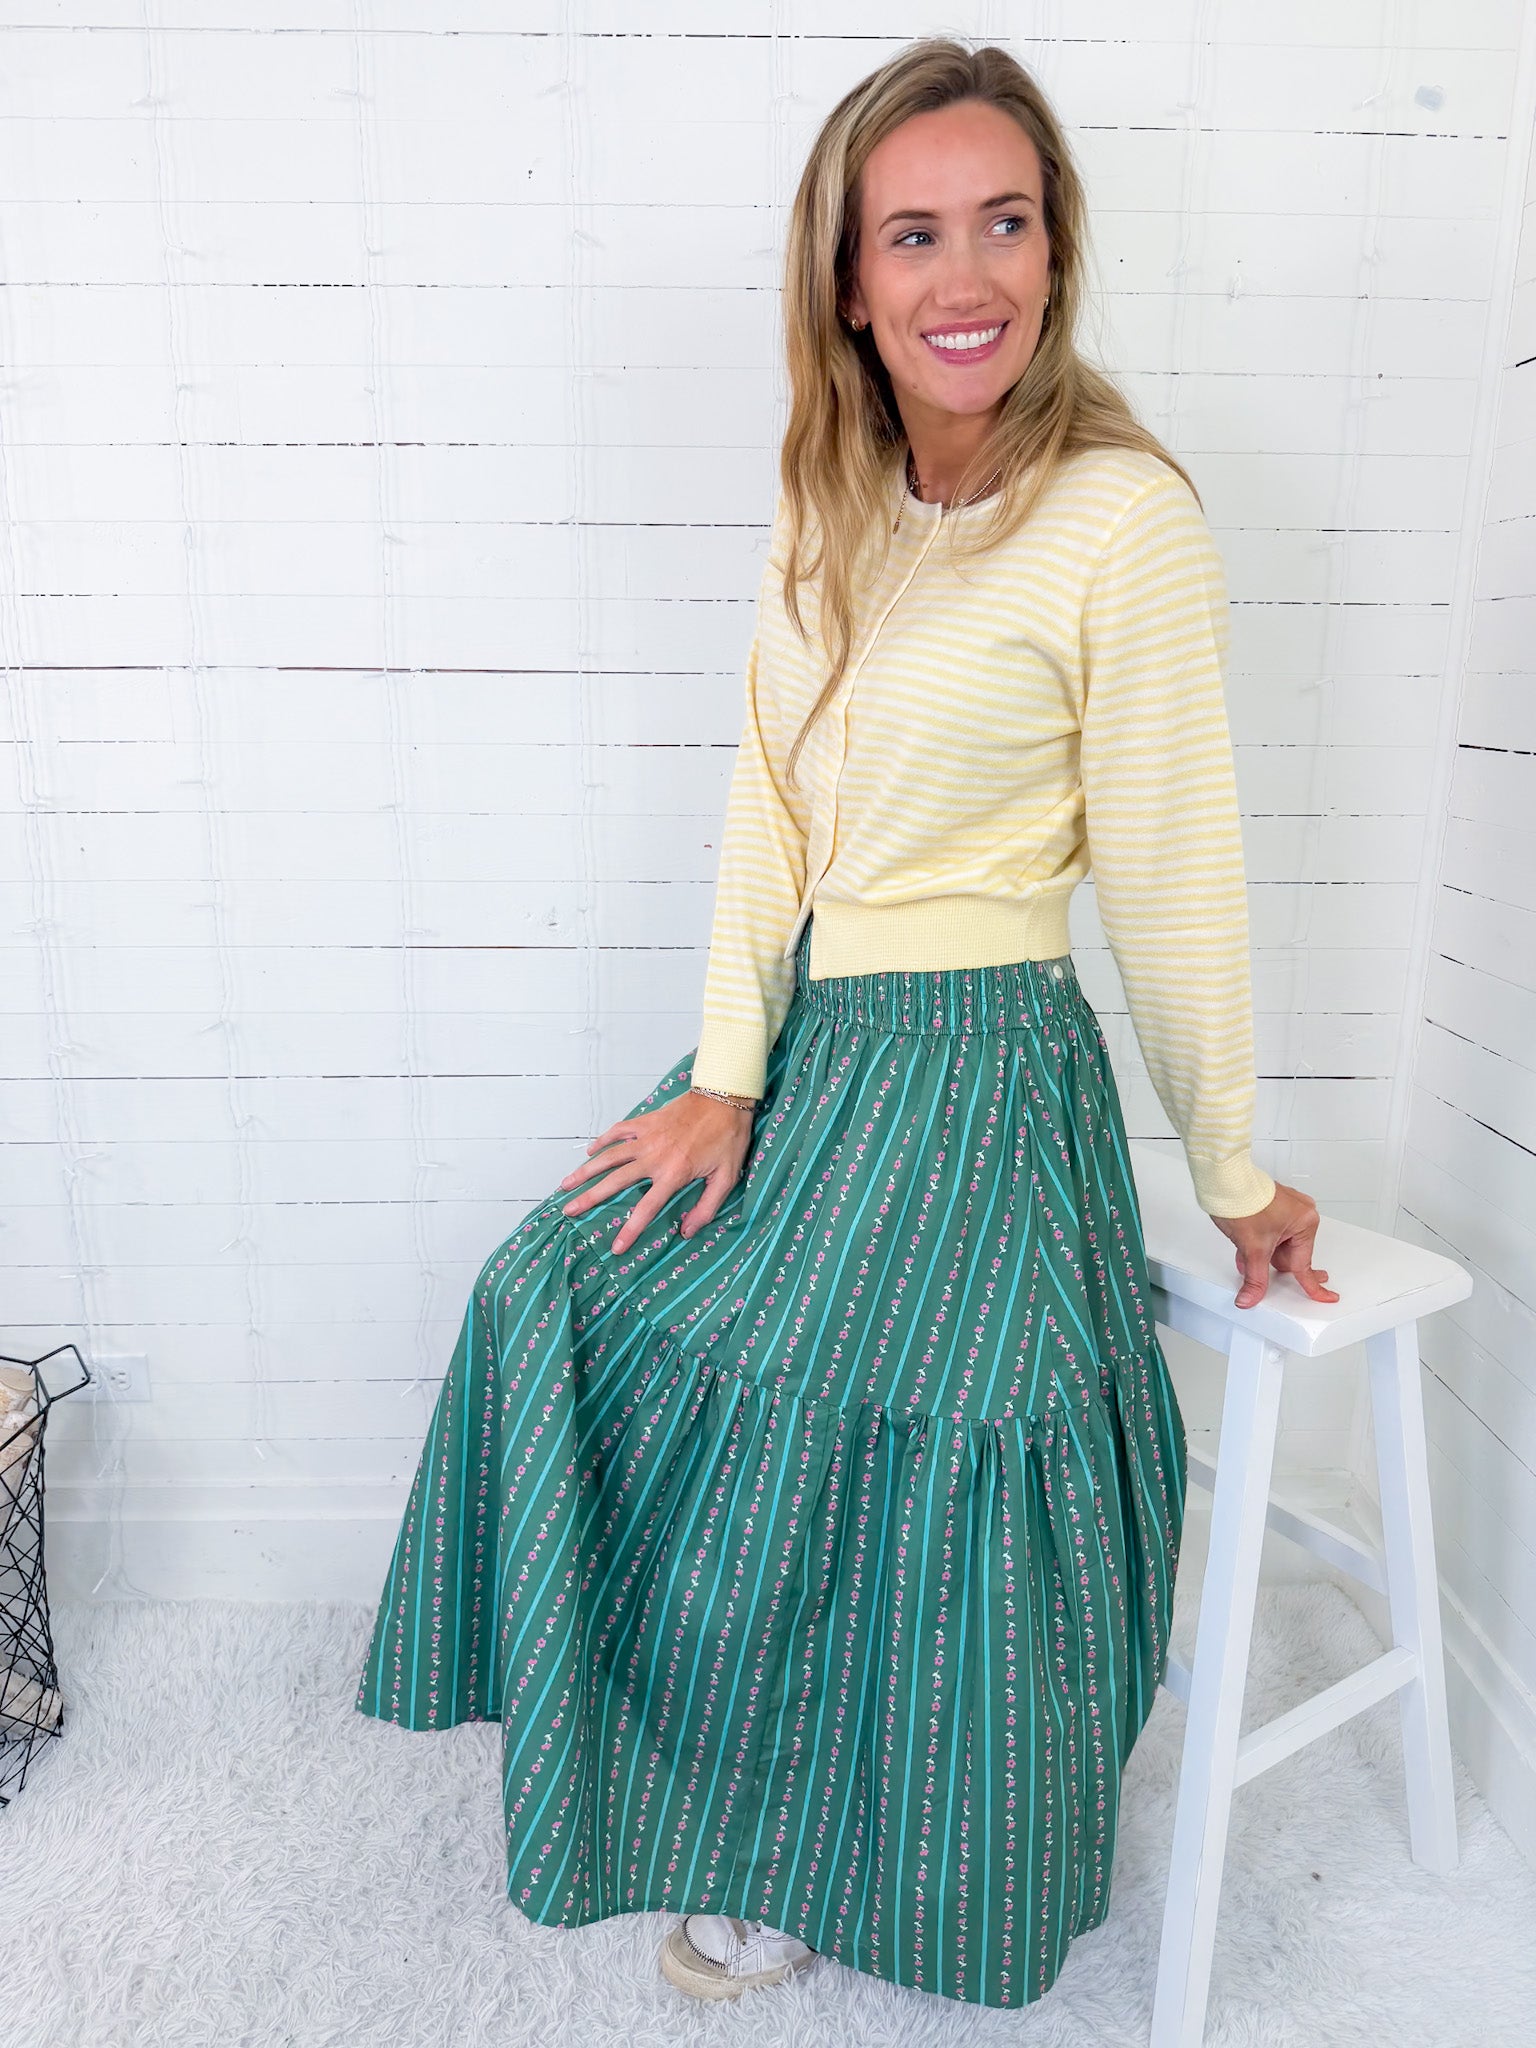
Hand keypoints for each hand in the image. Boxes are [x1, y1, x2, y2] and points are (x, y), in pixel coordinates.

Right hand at [556, 1089, 756, 1256]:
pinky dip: (603, 1140)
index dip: (630, 1230)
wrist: (725, 1096)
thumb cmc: (728, 1137)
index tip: (616, 1247)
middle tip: (569, 1210)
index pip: (646, 1209)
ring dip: (586, 1170)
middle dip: (589, 1197)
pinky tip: (591, 1150)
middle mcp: (654, 1157)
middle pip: (615, 1181)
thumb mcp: (726, 1177)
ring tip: (566, 1183)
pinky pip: (618, 1131)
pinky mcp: (646, 1121)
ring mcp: (647, 1137)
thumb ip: (707, 1207)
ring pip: (609, 1156)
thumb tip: (687, 1232)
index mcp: (674, 1173)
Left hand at [1209, 1180, 1340, 1309]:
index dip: (1313, 1285)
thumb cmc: (1243, 1202)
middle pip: (1289, 1254)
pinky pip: (1271, 1231)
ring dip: (1260, 1250)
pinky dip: (1258, 1239)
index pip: (1305, 1265)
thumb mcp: (1252, 1248)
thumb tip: (1251, 1297)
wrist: (1223, 1180)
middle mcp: (1301, 1212)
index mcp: (1305, 1222)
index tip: (1329, 1296)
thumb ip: (1254, 1278)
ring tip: (1244, 1246)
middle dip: (1270, 1260)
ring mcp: (1287, 1206)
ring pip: (1277, 1243)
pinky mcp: (1273, 1203)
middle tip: (1259, 1258)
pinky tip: (1244, 1241)